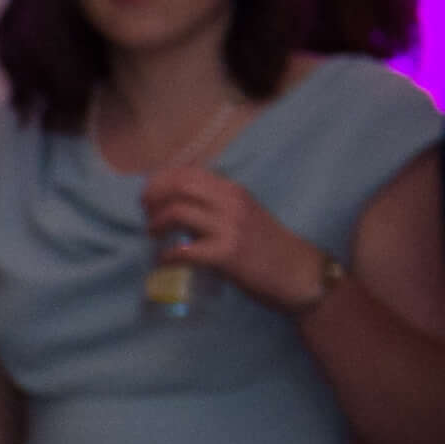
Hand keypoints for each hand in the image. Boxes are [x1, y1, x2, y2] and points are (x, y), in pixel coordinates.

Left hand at [139, 163, 325, 311]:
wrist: (299, 271)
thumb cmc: (268, 244)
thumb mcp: (244, 213)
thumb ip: (216, 204)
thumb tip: (178, 203)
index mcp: (233, 191)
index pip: (189, 172)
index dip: (161, 180)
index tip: (150, 193)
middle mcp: (231, 203)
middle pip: (179, 186)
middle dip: (154, 196)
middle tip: (145, 210)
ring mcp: (230, 227)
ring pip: (178, 212)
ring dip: (157, 222)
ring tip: (153, 232)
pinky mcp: (227, 254)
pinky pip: (185, 250)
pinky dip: (168, 253)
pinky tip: (165, 258)